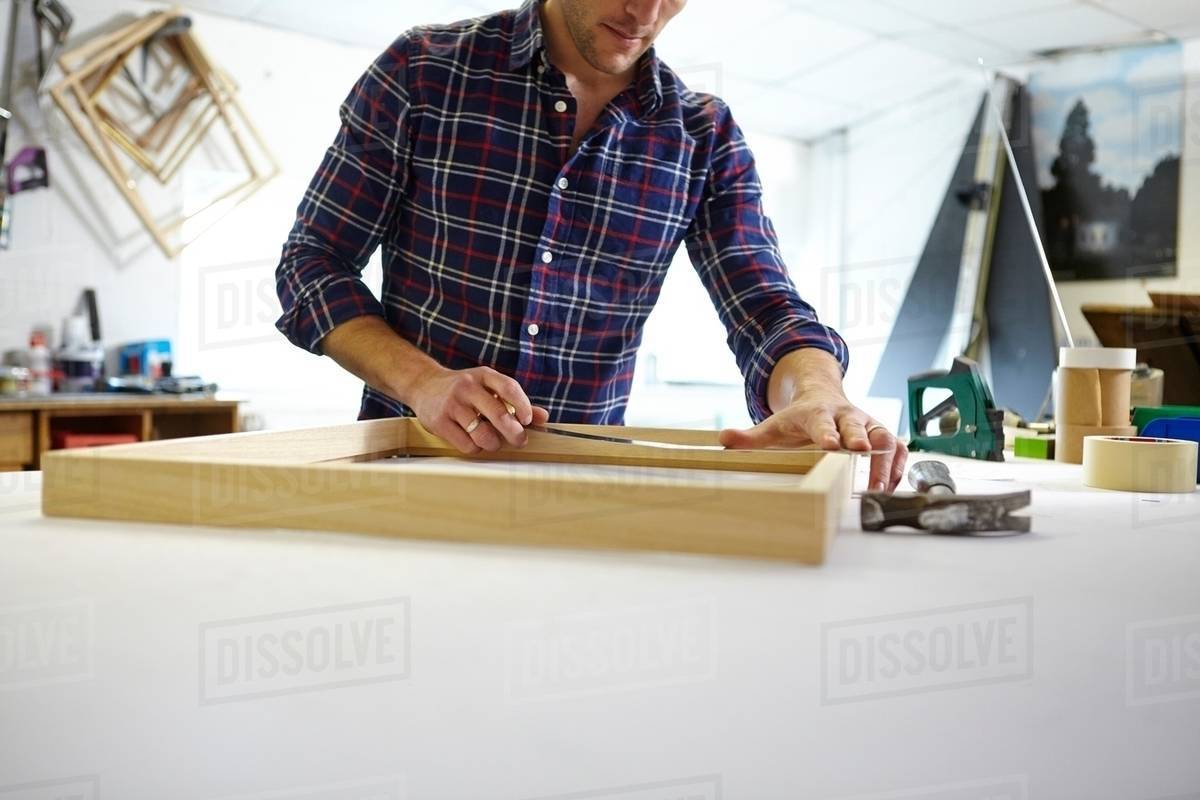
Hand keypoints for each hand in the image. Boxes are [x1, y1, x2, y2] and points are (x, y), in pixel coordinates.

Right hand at [407, 365, 549, 453]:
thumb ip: (515, 402)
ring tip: (493, 442)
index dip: (523, 406)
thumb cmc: (464, 390)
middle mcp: (468, 387)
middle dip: (514, 433)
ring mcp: (452, 404)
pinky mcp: (439, 421)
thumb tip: (543, 418)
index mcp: (484, 375)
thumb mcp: (489, 387)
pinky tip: (473, 441)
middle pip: (499, 415)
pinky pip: (466, 444)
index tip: (527, 421)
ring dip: (494, 444)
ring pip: (483, 434)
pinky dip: (475, 448)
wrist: (424, 385)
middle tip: (520, 441)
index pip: (509, 388)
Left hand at [718, 386, 907, 492]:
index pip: (822, 422)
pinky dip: (897, 466)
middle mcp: (846, 415)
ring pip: (883, 436)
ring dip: (884, 460)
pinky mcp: (879, 435)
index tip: (832, 445)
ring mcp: (866, 424)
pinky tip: (892, 485)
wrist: (822, 396)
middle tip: (863, 452)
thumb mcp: (773, 426)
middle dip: (860, 438)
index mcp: (817, 413)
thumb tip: (724, 439)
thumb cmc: (798, 418)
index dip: (827, 432)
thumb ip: (750, 437)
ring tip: (880, 487)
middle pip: (856, 424)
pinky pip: (897, 448)